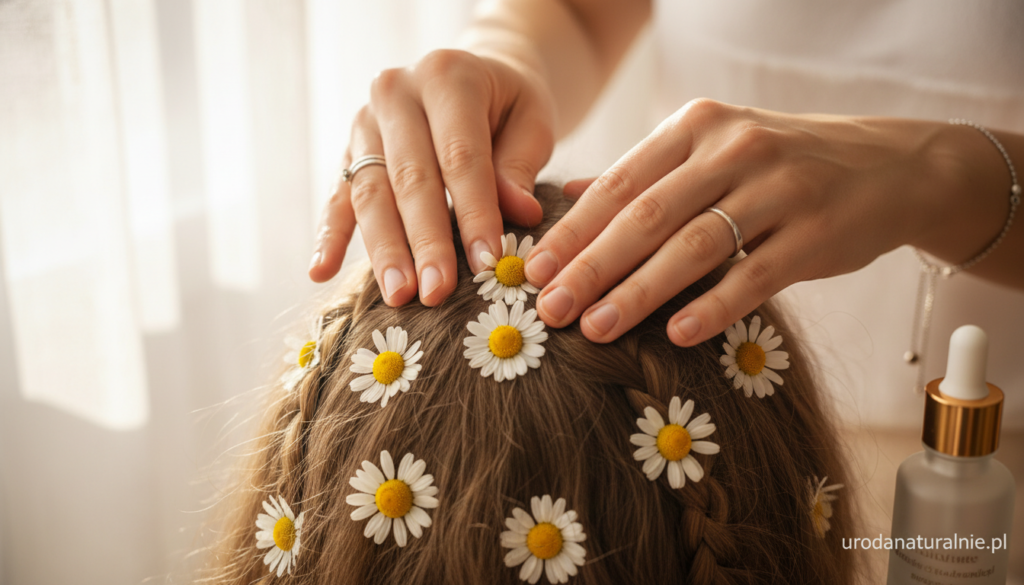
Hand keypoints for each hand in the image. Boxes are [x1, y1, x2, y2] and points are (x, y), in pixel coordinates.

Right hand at [308, 49, 554, 305]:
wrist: (473, 76)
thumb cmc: (509, 107)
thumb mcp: (532, 122)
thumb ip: (520, 166)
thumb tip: (520, 214)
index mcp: (447, 76)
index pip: (460, 155)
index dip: (474, 212)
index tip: (488, 262)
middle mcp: (397, 92)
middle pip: (410, 178)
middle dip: (425, 241)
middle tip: (437, 293)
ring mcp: (365, 121)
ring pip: (371, 192)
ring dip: (384, 249)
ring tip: (398, 295)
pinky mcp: (348, 150)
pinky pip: (338, 197)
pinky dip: (330, 236)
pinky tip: (321, 272)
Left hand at [524, 99, 1004, 345]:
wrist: (886, 166)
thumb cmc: (779, 165)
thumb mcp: (711, 151)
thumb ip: (642, 174)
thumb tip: (567, 194)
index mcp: (696, 127)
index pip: (620, 184)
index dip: (573, 231)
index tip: (532, 272)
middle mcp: (733, 149)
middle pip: (647, 215)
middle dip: (591, 266)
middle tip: (549, 309)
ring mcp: (779, 188)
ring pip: (695, 245)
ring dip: (639, 292)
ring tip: (596, 329)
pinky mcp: (816, 232)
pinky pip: (755, 274)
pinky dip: (713, 305)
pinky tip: (677, 334)